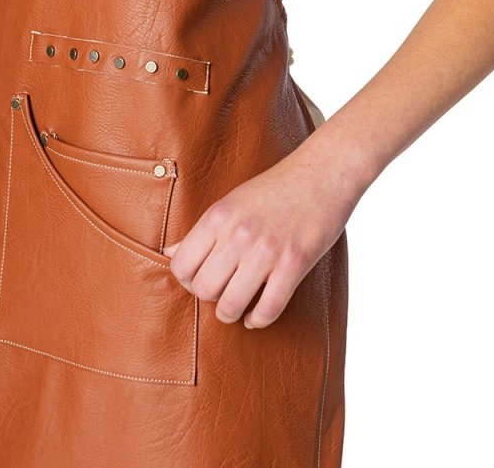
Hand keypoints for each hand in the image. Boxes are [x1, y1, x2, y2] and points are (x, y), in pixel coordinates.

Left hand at [162, 138, 361, 329]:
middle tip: (221, 292)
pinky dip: (259, 319)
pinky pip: (268, 309)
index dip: (187, 280)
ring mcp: (266, 250)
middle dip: (209, 298)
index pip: (181, 265)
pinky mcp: (294, 264)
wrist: (322, 174)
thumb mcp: (232, 201)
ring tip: (237, 307)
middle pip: (203, 289)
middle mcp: (238, 234)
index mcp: (219, 215)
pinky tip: (257, 314)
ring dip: (231, 313)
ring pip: (230, 305)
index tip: (200, 278)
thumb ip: (203, 231)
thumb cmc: (276, 188)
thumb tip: (170, 253)